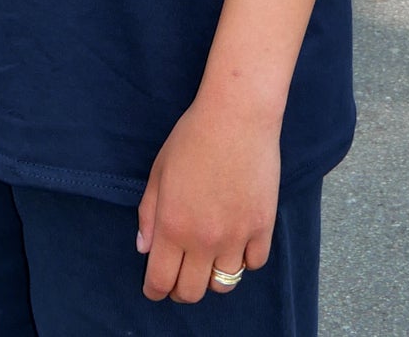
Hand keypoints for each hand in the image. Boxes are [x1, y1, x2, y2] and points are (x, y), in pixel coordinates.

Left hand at [136, 91, 280, 302]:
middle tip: (180, 275)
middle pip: (191, 292)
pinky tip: (236, 242)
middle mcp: (203, 239)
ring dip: (212, 277)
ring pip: (224, 285)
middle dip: (180, 289)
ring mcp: (236, 236)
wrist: (237, 117)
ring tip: (209, 259)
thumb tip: (145, 248)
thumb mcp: (159, 171)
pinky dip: (243, 259)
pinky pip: (253, 264)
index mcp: (172, 225)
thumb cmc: (192, 137)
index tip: (155, 288)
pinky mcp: (262, 227)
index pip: (160, 280)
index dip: (155, 290)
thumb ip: (148, 213)